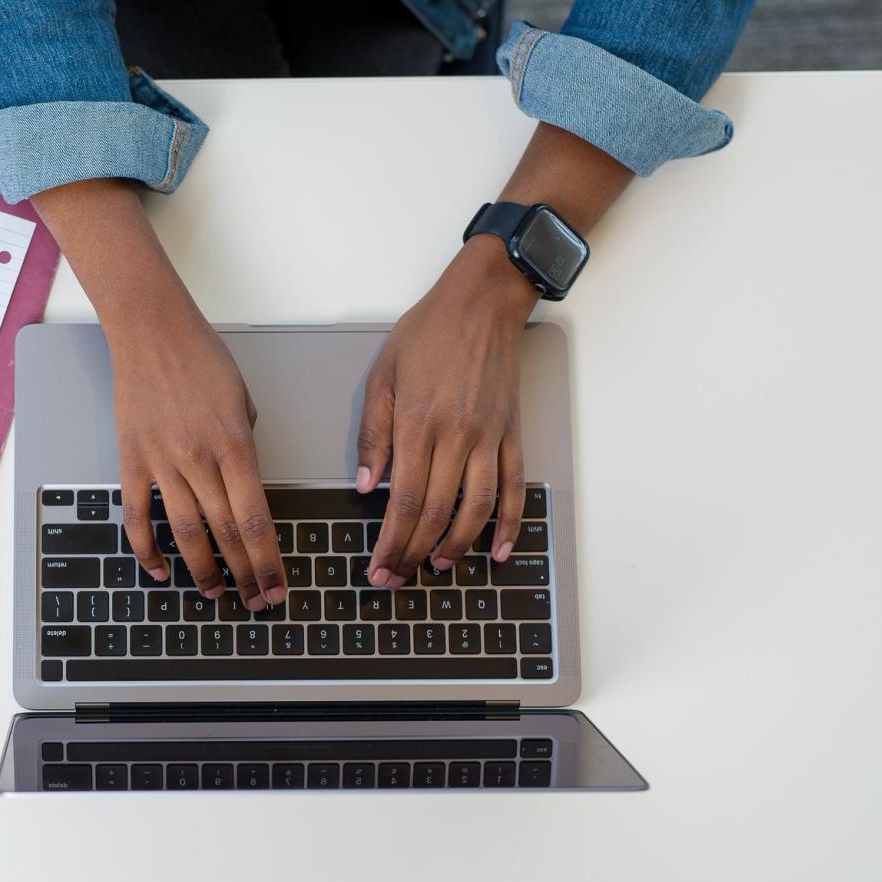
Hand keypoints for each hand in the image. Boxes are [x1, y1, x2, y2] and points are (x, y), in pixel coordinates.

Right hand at [112, 312, 286, 610]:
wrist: (151, 331)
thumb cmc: (203, 358)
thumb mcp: (244, 401)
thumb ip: (245, 448)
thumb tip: (243, 484)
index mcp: (235, 446)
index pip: (256, 520)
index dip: (268, 562)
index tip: (277, 588)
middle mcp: (199, 460)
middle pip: (226, 534)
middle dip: (246, 575)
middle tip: (256, 602)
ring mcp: (162, 463)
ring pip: (186, 533)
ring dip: (203, 571)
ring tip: (216, 594)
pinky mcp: (132, 461)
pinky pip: (138, 516)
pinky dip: (148, 550)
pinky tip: (162, 571)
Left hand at [357, 236, 537, 586]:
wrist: (482, 302)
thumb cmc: (428, 333)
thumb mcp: (383, 375)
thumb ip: (374, 433)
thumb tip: (368, 486)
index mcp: (418, 423)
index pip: (403, 500)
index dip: (391, 542)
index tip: (379, 568)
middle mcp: (456, 436)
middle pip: (435, 512)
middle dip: (414, 553)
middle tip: (398, 578)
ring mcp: (489, 437)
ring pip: (476, 508)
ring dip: (457, 545)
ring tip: (438, 566)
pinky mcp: (512, 434)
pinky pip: (513, 487)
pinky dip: (509, 524)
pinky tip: (499, 550)